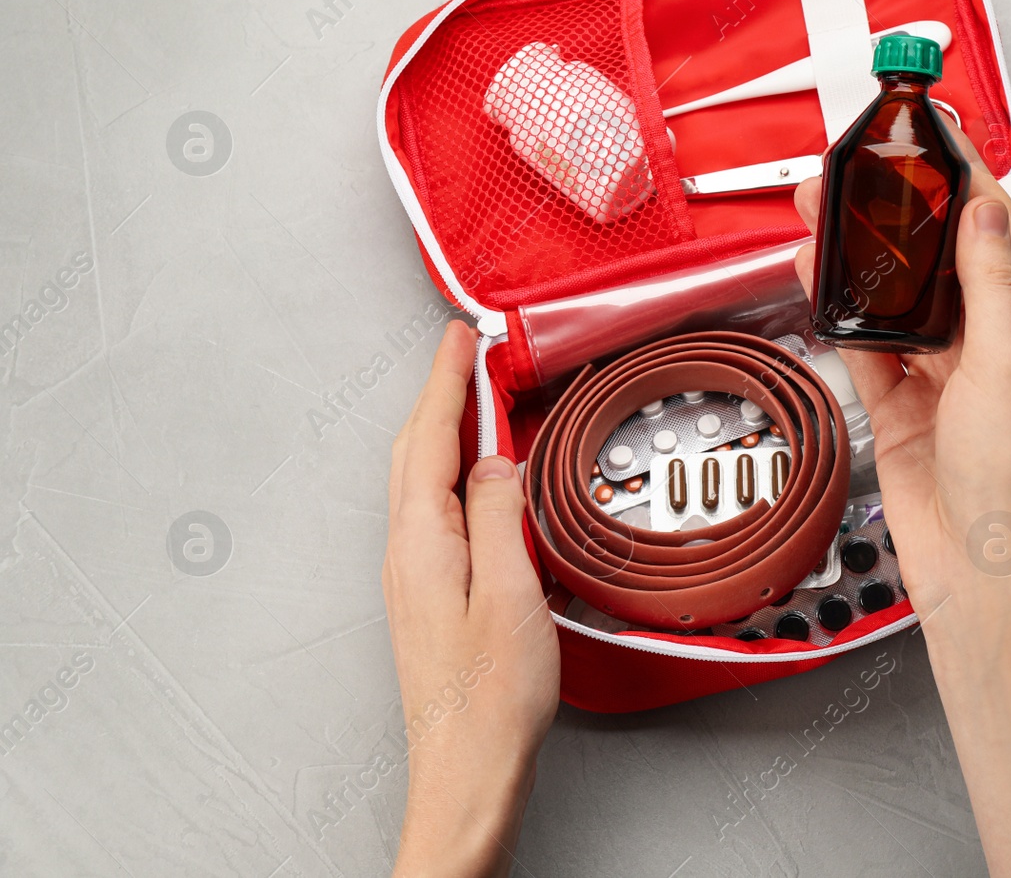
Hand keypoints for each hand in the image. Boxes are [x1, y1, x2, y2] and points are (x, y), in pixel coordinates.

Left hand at [384, 319, 559, 877]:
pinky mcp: (428, 591)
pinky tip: (475, 475)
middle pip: (413, 450)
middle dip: (438, 393)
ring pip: (420, 478)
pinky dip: (450, 469)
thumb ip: (496, 515)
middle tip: (466, 353)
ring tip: (473, 397)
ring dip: (442, 428)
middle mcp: (406, 552)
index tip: (461, 338)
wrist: (466, 766)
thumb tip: (492, 461)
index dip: (446, 381)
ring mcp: (413, 573)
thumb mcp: (510, 592)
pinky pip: (433, 508)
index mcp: (422, 541)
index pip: (429, 438)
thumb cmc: (489, 696)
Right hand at [793, 119, 1010, 615]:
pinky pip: (866, 345)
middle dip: (898, 210)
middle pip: (936, 257)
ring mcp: (939, 373)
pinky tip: (819, 282)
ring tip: (823, 213)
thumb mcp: (1006, 369)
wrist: (977, 571)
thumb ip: (990, 288)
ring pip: (893, 297)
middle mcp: (985, 342)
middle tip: (859, 167)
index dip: (964, 178)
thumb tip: (984, 214)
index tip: (934, 133)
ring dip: (860, 256)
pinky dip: (841, 313)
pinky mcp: (901, 404)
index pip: (994, 231)